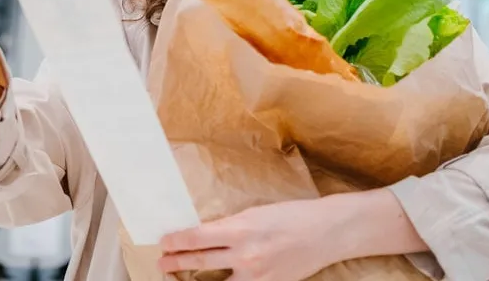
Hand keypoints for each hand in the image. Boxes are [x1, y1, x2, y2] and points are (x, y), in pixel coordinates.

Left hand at [159, 200, 332, 280]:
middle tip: (162, 262)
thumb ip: (230, 227)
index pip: (196, 238)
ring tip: (179, 278)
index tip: (164, 243)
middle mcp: (245, 254)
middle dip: (176, 263)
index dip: (175, 242)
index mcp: (240, 228)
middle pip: (199, 262)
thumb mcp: (254, 213)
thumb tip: (205, 236)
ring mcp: (256, 275)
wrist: (326, 232)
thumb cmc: (291, 215)